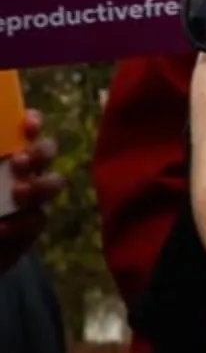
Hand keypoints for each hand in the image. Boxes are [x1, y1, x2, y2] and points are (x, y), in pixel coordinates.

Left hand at [0, 111, 62, 273]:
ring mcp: (27, 200)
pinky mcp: (29, 229)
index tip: (28, 124)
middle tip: (19, 161)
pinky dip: (20, 224)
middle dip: (41, 153)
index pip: (27, 131)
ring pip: (52, 184)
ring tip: (19, 192)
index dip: (33, 123)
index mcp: (4, 155)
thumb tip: (0, 154)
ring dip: (40, 186)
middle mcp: (20, 173)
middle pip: (46, 152)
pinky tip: (1, 229)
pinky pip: (36, 220)